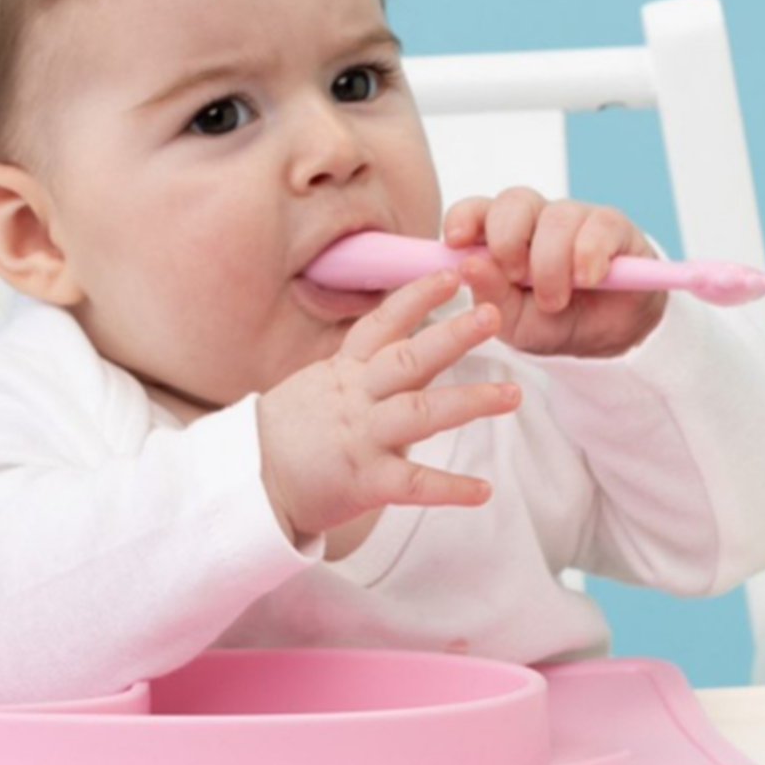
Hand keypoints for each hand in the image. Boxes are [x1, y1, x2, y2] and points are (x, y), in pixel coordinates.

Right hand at [257, 270, 523, 543]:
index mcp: (343, 372)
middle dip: (453, 336)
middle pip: (407, 359)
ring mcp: (360, 439)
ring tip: (513, 395)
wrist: (251, 485)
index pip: (381, 325)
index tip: (449, 274)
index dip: (415, 297)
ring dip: (469, 402)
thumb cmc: (290, 434)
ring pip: (419, 413)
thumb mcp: (318, 385)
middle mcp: (355, 399)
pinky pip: (412, 484)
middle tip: (493, 315)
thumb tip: (399, 337)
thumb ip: (359, 366)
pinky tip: (484, 491)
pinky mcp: (364, 482)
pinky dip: (449, 488)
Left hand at [444, 189, 666, 357]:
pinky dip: (589, 255)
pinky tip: (588, 279)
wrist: (605, 338)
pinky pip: (599, 226)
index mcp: (502, 237)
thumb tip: (469, 264)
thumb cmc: (552, 322)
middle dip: (508, 240)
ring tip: (556, 301)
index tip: (456, 242)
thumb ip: (491, 295)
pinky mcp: (612, 226)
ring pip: (556, 217)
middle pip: (514, 201)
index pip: (476, 210)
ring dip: (551, 264)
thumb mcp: (513, 322)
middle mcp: (536, 220)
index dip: (463, 218)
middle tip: (517, 278)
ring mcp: (575, 218)